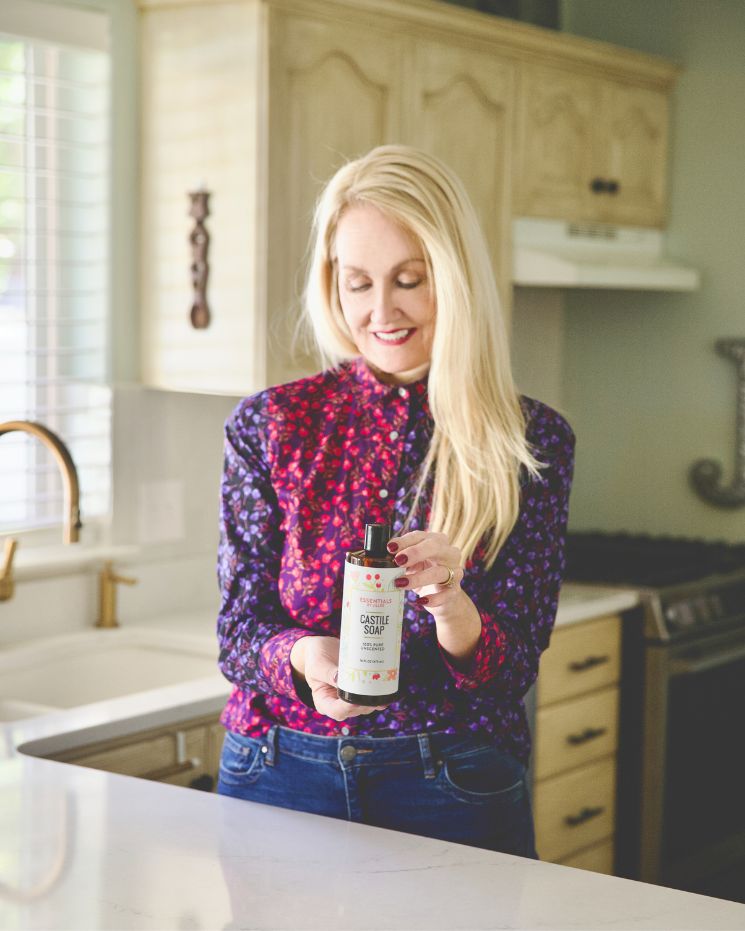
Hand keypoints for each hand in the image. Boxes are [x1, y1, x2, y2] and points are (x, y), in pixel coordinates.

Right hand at [290, 636, 387, 721]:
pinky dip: (378, 693)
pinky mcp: (358, 691)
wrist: (323, 648)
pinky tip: (386, 688)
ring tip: (383, 686)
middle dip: (366, 703)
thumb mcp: (318, 664)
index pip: (338, 712)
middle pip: (355, 710)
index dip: (350, 707)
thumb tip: (341, 680)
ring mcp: (349, 698)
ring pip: (365, 705)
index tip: (358, 696)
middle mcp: (337, 704)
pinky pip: (369, 696)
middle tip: (376, 690)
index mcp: (323, 702)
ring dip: (375, 699)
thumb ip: (328, 673)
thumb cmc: (315, 657)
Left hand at [388, 530, 481, 666]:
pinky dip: (433, 598)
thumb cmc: (424, 574)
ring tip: (400, 583)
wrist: (445, 598)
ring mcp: (454, 572)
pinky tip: (420, 601)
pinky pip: (447, 594)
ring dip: (419, 577)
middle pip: (435, 546)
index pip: (421, 536)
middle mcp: (448, 553)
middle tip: (397, 560)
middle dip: (415, 552)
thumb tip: (376, 558)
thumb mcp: (412, 564)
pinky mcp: (455, 591)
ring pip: (440, 572)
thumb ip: (400, 558)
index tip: (389, 548)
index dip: (405, 541)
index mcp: (436, 541)